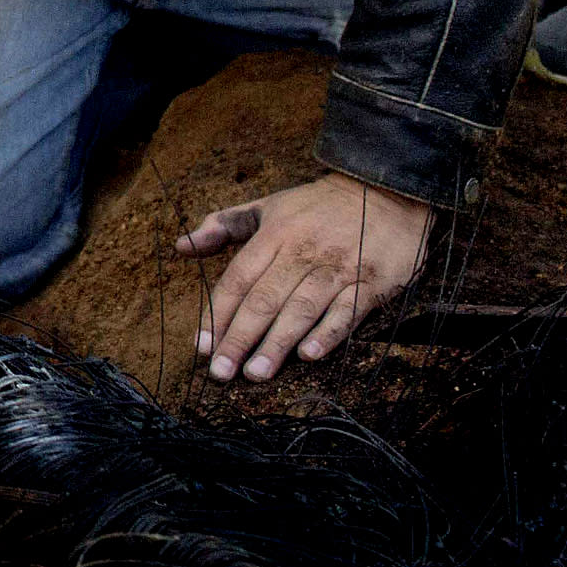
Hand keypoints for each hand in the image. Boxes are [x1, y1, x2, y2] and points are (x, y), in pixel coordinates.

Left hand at [175, 171, 432, 381]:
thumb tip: (181, 247)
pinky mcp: (371, 283)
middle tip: (220, 372)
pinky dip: (327, 334)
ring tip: (255, 374)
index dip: (218, 313)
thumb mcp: (267, 206)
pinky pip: (347, 312)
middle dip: (240, 338)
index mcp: (274, 235)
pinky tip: (308, 356)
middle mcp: (302, 253)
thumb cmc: (317, 207)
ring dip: (277, 344)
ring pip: (301, 309)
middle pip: (264, 300)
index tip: (201, 346)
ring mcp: (338, 268)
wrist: (385, 192)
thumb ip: (222, 225)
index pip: (238, 279)